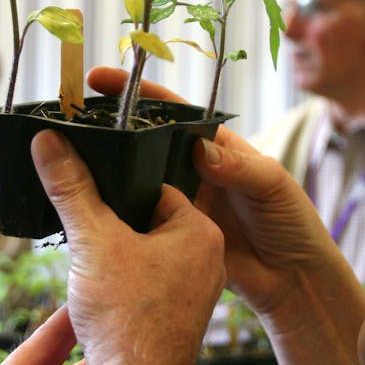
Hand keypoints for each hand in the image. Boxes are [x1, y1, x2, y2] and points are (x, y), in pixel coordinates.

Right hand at [31, 127, 224, 364]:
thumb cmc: (125, 320)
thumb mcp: (92, 240)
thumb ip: (71, 187)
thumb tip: (49, 141)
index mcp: (202, 232)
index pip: (156, 190)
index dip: (117, 194)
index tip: (91, 203)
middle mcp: (209, 260)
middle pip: (149, 223)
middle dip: (114, 230)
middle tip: (89, 242)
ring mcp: (196, 294)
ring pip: (147, 258)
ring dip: (116, 262)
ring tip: (95, 277)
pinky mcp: (179, 321)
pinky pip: (148, 289)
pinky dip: (123, 291)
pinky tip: (103, 303)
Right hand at [85, 67, 362, 334]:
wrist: (293, 282)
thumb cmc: (293, 225)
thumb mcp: (273, 187)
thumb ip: (240, 168)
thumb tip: (200, 151)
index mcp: (217, 148)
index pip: (173, 113)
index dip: (139, 96)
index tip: (103, 81)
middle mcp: (194, 171)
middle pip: (147, 144)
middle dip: (112, 130)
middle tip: (72, 121)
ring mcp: (181, 204)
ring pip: (138, 182)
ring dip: (110, 173)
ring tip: (71, 160)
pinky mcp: (172, 238)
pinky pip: (139, 221)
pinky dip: (117, 214)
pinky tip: (90, 210)